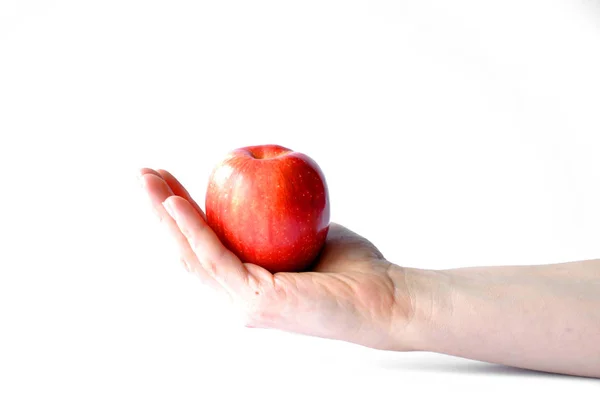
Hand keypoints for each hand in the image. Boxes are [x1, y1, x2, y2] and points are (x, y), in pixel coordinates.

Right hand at [139, 168, 417, 350]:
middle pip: (186, 250)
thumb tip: (260, 188)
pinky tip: (175, 202)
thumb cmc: (349, 267)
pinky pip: (215, 258)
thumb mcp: (301, 234)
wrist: (383, 295)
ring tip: (146, 179)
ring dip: (163, 214)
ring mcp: (242, 304)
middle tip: (141, 173)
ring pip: (190, 254)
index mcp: (245, 285)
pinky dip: (192, 228)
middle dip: (159, 209)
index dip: (179, 212)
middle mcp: (236, 298)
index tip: (165, 178)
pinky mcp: (255, 302)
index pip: (201, 246)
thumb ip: (275, 221)